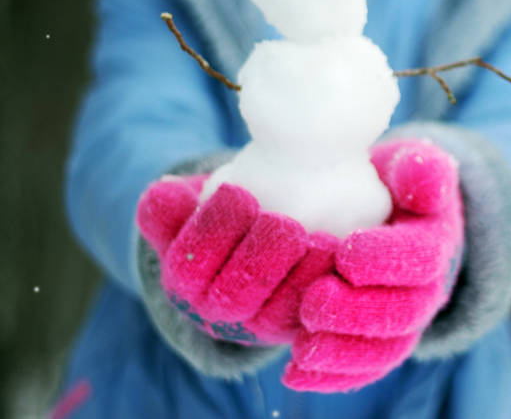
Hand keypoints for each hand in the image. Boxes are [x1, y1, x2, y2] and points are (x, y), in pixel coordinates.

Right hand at [136, 175, 336, 345]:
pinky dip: (327, 286)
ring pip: (276, 313)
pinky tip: (339, 253)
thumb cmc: (224, 223)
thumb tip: (163, 195)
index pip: (189, 266)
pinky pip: (314, 316)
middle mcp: (221, 316)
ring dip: (298, 276)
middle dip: (258, 258)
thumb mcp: (189, 212)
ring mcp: (263, 326)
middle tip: (282, 223)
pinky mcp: (302, 324)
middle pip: (234, 297)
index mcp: (187, 285)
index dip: (213, 229)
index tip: (238, 192)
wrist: (259, 251)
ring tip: (315, 238)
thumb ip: (168, 208)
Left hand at [283, 139, 463, 391]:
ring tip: (303, 346)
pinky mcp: (380, 345)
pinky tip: (294, 374)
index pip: (421, 257)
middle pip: (403, 313)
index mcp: (434, 243)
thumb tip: (423, 180)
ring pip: (384, 350)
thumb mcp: (411, 167)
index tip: (345, 254)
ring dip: (344, 352)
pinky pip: (364, 369)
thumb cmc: (394, 188)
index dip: (386, 260)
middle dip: (359, 312)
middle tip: (314, 302)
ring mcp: (405, 323)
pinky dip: (333, 377)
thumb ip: (420, 168)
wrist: (392, 219)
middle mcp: (426, 290)